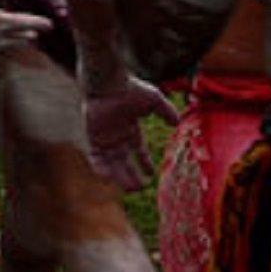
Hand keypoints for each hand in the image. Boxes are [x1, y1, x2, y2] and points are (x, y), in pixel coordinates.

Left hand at [82, 75, 179, 191]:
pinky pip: (96, 157)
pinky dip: (101, 168)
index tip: (150, 175)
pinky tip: (110, 178)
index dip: (144, 163)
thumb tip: (178, 122)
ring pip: (112, 163)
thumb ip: (166, 111)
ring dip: (120, 176)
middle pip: (124, 161)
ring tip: (130, 188)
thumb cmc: (131, 88)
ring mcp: (104, 137)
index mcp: (130, 128)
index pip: (137, 150)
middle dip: (131, 174)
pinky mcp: (92, 138)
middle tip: (140, 187)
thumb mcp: (154, 100)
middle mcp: (117, 135)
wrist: (108, 83)